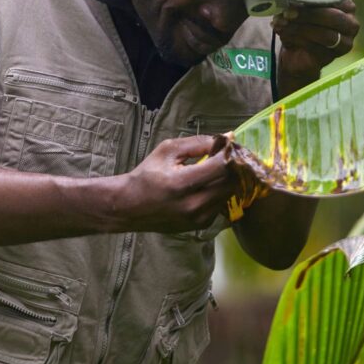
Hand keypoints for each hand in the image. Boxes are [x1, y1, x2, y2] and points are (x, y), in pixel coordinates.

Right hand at [118, 136, 237, 232]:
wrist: (130, 206)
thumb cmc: (147, 174)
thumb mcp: (168, 150)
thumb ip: (199, 142)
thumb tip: (228, 137)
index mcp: (182, 183)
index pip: (223, 167)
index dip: (231, 154)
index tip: (228, 146)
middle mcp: (194, 204)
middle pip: (232, 182)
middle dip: (233, 167)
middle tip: (227, 156)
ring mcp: (199, 218)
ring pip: (230, 194)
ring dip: (229, 180)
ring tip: (217, 169)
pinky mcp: (202, 225)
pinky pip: (222, 204)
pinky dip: (220, 192)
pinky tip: (209, 185)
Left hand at [272, 0, 359, 95]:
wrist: (297, 53)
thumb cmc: (302, 24)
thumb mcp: (303, 8)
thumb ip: (303, 1)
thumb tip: (293, 0)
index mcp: (347, 6)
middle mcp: (351, 24)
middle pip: (333, 16)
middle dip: (307, 14)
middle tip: (287, 13)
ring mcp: (344, 43)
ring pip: (324, 34)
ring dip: (299, 28)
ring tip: (281, 24)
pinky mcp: (331, 57)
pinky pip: (315, 47)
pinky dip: (296, 39)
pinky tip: (284, 34)